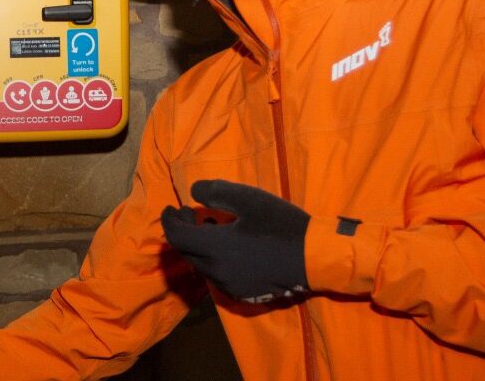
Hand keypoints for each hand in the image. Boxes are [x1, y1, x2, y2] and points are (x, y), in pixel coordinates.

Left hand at [161, 179, 310, 302]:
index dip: (169, 220)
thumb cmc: (282, 225)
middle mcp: (215, 272)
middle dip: (183, 231)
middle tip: (190, 213)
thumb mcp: (249, 199)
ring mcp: (228, 286)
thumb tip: (192, 192)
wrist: (315, 259)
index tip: (171, 207)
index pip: (176, 237)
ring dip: (199, 245)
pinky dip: (213, 259)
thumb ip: (216, 192)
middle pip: (186, 252)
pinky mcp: (241, 293)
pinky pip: (216, 275)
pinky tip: (228, 246)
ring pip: (200, 265)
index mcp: (214, 248)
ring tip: (212, 224)